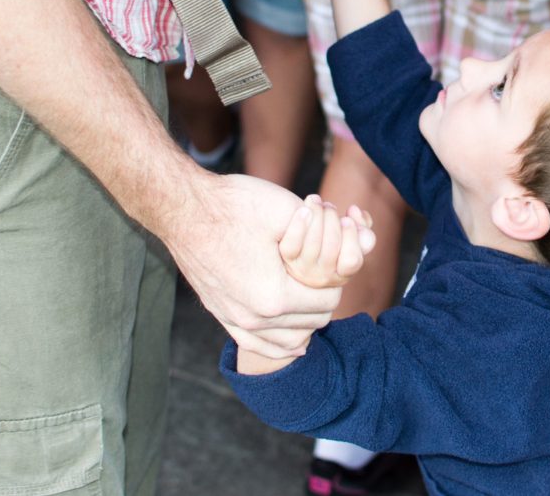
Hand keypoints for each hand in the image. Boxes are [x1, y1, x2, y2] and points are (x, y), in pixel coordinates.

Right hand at [166, 173, 343, 358]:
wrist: (183, 207)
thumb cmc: (235, 204)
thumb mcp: (289, 210)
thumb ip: (328, 231)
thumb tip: (366, 239)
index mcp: (274, 296)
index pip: (327, 301)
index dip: (336, 277)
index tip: (332, 258)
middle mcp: (253, 318)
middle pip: (311, 323)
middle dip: (321, 298)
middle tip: (319, 271)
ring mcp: (233, 319)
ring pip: (287, 341)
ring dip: (303, 321)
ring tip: (307, 295)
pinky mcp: (219, 314)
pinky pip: (256, 345)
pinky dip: (278, 341)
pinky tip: (289, 330)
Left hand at [280, 194, 375, 288]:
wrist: (298, 241)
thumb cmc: (329, 237)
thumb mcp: (350, 234)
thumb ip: (361, 226)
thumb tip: (355, 212)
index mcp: (343, 273)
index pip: (352, 260)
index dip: (351, 237)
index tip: (346, 218)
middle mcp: (324, 277)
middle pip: (332, 247)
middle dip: (332, 219)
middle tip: (329, 206)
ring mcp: (304, 270)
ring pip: (313, 243)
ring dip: (316, 215)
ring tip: (316, 200)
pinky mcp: (288, 260)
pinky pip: (292, 245)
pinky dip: (299, 224)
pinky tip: (304, 209)